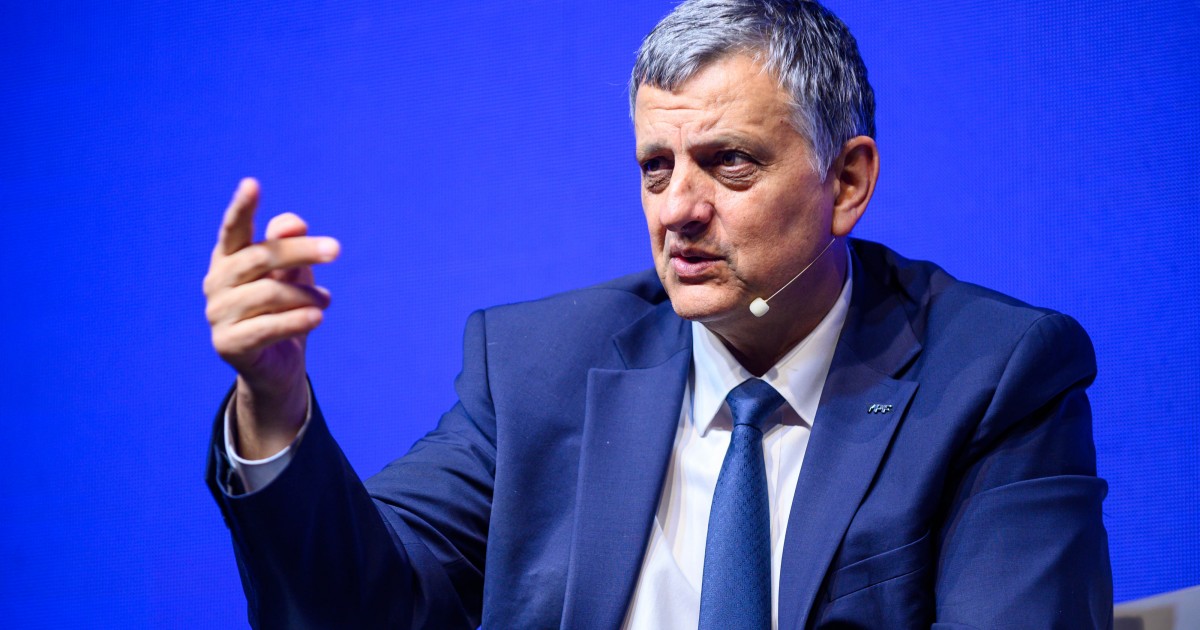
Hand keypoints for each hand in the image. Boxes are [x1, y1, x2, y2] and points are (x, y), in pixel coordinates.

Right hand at [203, 178, 339, 457]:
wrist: (278, 365)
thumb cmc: (285, 308)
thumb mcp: (292, 273)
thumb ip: (290, 245)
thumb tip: (293, 223)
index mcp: (228, 259)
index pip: (233, 229)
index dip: (242, 207)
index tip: (252, 183)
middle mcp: (216, 283)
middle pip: (260, 257)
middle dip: (301, 251)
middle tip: (337, 249)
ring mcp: (217, 314)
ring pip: (267, 294)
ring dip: (305, 296)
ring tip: (325, 301)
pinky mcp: (227, 344)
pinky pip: (265, 328)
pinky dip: (295, 320)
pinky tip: (317, 318)